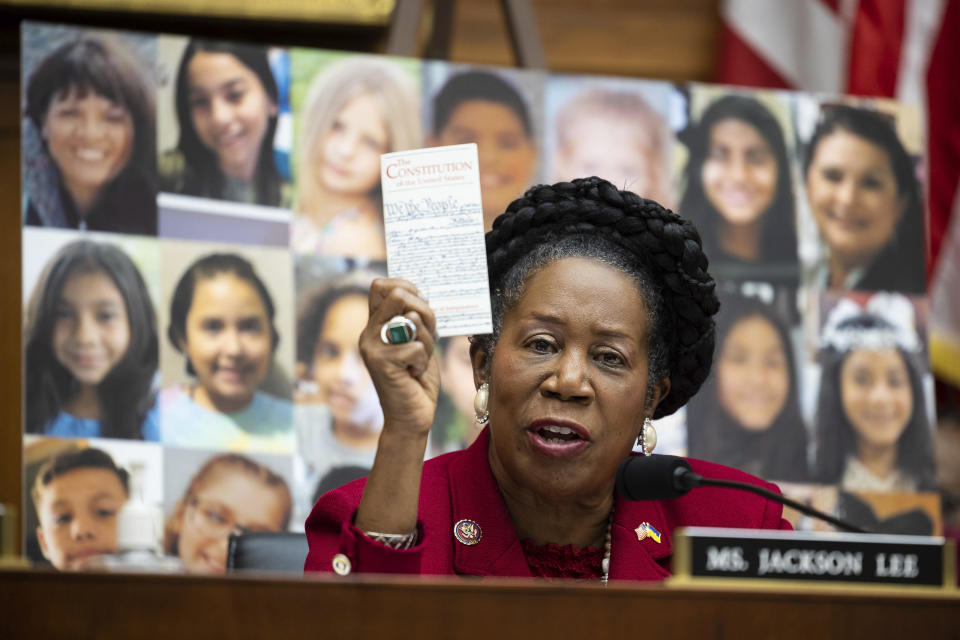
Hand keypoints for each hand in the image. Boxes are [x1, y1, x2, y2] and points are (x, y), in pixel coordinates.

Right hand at [359, 278, 440, 437]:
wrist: (411, 416)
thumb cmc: (416, 378)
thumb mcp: (418, 342)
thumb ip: (414, 320)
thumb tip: (420, 296)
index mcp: (375, 325)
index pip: (381, 286)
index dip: (405, 286)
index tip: (421, 304)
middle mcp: (369, 332)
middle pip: (398, 295)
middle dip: (424, 311)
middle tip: (428, 334)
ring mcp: (372, 347)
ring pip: (412, 321)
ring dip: (427, 341)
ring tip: (419, 360)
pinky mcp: (381, 362)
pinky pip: (417, 347)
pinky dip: (423, 361)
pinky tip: (414, 374)